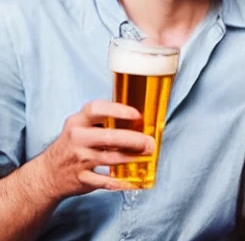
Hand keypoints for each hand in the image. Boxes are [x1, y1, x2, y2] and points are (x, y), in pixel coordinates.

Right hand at [39, 100, 154, 198]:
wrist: (47, 174)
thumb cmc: (71, 145)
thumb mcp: (80, 126)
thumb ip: (102, 121)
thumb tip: (136, 119)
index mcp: (77, 122)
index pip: (96, 109)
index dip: (118, 110)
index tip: (136, 114)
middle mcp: (77, 139)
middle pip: (109, 137)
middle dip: (134, 140)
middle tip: (149, 142)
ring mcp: (79, 160)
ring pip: (111, 159)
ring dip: (132, 158)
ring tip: (145, 156)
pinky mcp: (82, 179)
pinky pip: (106, 181)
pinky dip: (122, 181)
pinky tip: (134, 179)